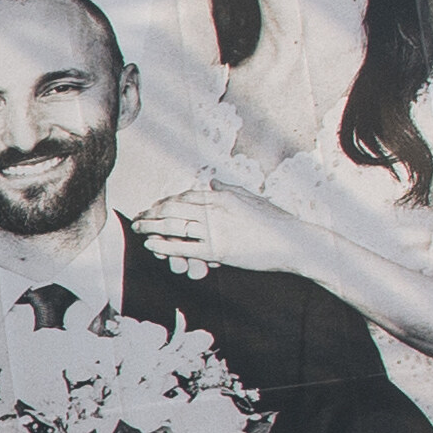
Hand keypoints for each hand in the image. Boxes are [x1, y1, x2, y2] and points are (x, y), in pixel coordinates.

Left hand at [130, 180, 330, 283]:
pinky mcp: (217, 251)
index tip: (156, 206)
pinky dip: (164, 245)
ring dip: (151, 226)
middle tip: (139, 216)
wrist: (294, 242)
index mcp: (223, 197)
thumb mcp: (251, 199)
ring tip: (138, 227)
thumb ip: (229, 189)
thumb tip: (213, 181)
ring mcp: (215, 230)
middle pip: (174, 208)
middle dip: (152, 212)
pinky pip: (183, 247)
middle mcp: (216, 210)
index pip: (186, 196)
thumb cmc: (276, 222)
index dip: (167, 201)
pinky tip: (151, 244)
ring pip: (174, 226)